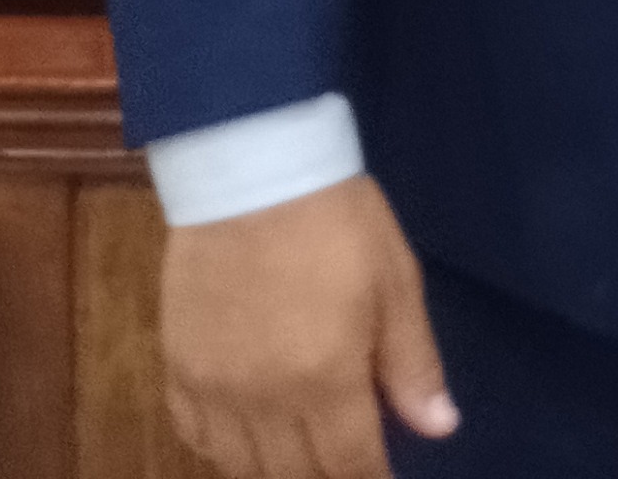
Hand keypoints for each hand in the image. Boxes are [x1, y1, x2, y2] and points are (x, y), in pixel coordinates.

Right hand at [163, 175, 457, 476]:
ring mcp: (212, 387)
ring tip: (302, 455)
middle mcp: (263, 399)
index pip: (350, 466)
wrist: (252, 169)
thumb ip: (412, 364)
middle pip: (293, 476)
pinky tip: (246, 435)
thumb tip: (440, 429)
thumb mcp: (395, 283)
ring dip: (275, 470)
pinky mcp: (176, 366)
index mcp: (325, 379)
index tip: (383, 477)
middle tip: (346, 464)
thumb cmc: (337, 220)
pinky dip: (222, 448)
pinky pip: (193, 434)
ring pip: (239, 467)